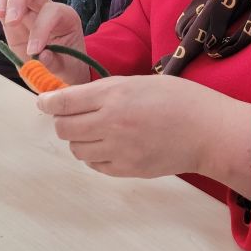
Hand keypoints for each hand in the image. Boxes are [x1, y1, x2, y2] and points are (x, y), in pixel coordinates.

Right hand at [0, 0, 89, 84]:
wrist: (60, 72)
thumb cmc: (67, 69)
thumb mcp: (69, 71)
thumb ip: (57, 64)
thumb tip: (43, 55)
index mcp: (66, 19)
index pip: (52, 12)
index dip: (41, 29)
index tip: (32, 52)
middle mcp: (48, 8)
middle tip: (11, 21)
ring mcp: (29, 10)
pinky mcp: (13, 18)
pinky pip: (3, 2)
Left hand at [38, 75, 250, 192]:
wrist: (207, 131)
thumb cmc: (179, 99)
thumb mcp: (138, 81)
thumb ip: (106, 91)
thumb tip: (76, 99)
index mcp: (114, 94)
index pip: (65, 101)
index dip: (48, 102)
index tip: (43, 102)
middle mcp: (111, 122)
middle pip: (64, 128)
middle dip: (62, 121)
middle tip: (71, 116)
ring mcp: (118, 149)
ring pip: (77, 149)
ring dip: (78, 140)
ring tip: (94, 131)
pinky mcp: (127, 170)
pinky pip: (95, 166)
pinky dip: (95, 157)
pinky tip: (108, 146)